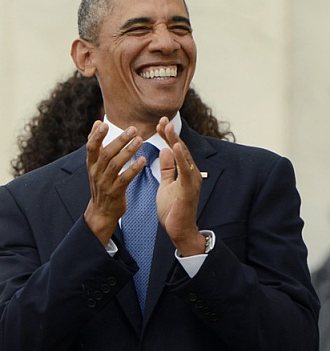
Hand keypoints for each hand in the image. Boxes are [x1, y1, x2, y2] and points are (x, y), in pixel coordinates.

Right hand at [83, 121, 145, 244]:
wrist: (101, 211)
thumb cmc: (101, 183)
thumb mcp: (95, 164)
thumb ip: (97, 144)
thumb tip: (97, 122)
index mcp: (91, 164)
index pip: (91, 147)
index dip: (96, 136)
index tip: (104, 124)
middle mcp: (96, 172)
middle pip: (106, 154)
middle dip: (119, 140)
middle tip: (133, 129)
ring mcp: (105, 183)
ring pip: (115, 165)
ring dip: (128, 152)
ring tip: (140, 140)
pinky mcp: (115, 192)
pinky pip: (125, 179)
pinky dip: (133, 169)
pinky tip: (142, 160)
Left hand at [156, 117, 204, 254]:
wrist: (178, 230)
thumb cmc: (173, 209)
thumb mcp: (167, 185)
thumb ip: (168, 169)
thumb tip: (166, 151)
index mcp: (184, 172)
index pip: (176, 150)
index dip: (168, 136)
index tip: (159, 123)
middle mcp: (190, 174)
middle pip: (181, 149)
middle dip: (172, 134)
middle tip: (163, 120)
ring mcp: (191, 181)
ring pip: (185, 157)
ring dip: (177, 141)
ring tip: (168, 128)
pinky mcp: (189, 190)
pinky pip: (186, 171)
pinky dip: (181, 158)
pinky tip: (176, 147)